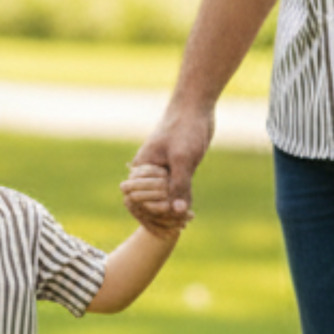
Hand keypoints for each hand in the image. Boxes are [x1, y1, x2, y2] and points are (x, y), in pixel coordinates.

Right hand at [129, 107, 214, 226]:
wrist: (196, 107)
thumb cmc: (185, 128)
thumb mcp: (183, 157)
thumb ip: (179, 185)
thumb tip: (178, 211)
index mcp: (142, 167)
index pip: (138, 201)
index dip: (153, 213)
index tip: (174, 218)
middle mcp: (148, 171)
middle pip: (146, 204)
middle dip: (162, 217)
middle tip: (182, 225)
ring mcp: (162, 172)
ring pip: (161, 201)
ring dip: (171, 214)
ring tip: (187, 222)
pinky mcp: (175, 171)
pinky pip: (173, 194)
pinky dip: (180, 205)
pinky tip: (190, 215)